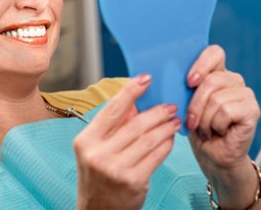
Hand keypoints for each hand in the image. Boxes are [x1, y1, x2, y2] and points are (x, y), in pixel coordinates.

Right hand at [73, 75, 180, 209]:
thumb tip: (135, 103)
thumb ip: (112, 127)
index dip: (130, 91)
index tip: (145, 78)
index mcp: (86, 140)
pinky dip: (166, 144)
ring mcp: (116, 169)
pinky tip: (171, 138)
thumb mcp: (96, 149)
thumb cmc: (98, 176)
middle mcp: (98, 154)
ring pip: (148, 139)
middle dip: (156, 112)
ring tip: (174, 120)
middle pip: (134, 124)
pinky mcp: (133, 182)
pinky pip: (156, 156)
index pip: (111, 110)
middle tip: (170, 105)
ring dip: (165, 127)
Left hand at [186, 45, 259, 168]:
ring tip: (205, 128)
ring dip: (204, 119)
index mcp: (216, 72)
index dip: (201, 64)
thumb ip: (182, 87)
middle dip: (195, 104)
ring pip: (217, 98)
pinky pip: (226, 111)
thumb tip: (166, 77)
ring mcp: (245, 94)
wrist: (211, 155)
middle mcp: (233, 79)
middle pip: (211, 80)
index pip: (214, 53)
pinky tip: (218, 131)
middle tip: (191, 120)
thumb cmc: (196, 128)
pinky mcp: (252, 110)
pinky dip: (216, 125)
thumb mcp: (184, 103)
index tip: (189, 82)